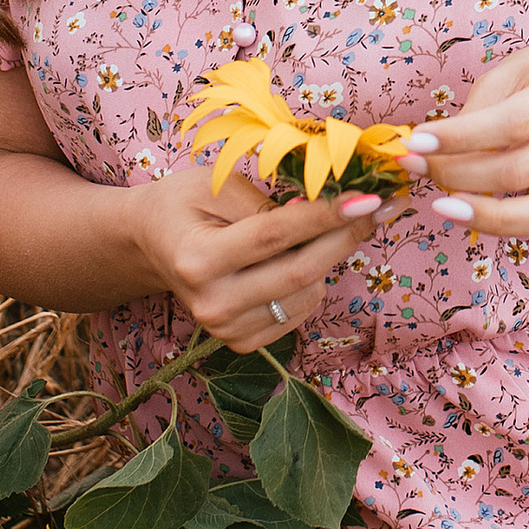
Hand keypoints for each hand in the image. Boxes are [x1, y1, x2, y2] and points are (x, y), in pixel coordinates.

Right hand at [129, 165, 382, 351]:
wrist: (151, 244)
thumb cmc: (184, 205)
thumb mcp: (215, 185)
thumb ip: (267, 201)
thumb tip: (327, 208)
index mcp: (198, 259)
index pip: (274, 236)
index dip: (325, 216)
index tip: (368, 198)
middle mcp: (211, 303)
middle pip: (299, 272)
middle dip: (345, 236)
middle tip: (376, 207)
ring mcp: (225, 330)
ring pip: (307, 295)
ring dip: (328, 258)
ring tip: (323, 228)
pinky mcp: (241, 343)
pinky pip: (300, 313)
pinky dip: (311, 282)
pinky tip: (297, 258)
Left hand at [403, 48, 528, 276]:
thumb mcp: (505, 76)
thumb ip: (475, 114)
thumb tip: (428, 154)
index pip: (514, 122)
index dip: (460, 138)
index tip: (416, 145)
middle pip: (523, 170)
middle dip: (459, 176)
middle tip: (418, 170)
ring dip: (492, 218)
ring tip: (447, 208)